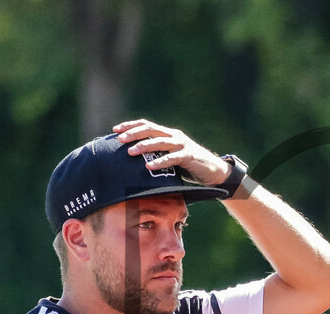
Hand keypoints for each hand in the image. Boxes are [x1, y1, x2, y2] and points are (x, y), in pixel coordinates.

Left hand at [113, 119, 230, 186]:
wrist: (214, 172)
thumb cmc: (189, 166)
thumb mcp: (171, 157)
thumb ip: (158, 155)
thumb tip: (136, 161)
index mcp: (168, 134)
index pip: (146, 125)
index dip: (131, 126)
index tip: (115, 130)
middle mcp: (174, 135)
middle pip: (150, 129)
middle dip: (133, 133)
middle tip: (119, 139)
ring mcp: (182, 144)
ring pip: (160, 141)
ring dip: (144, 146)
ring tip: (130, 152)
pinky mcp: (189, 156)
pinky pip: (172, 158)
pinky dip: (160, 162)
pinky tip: (149, 167)